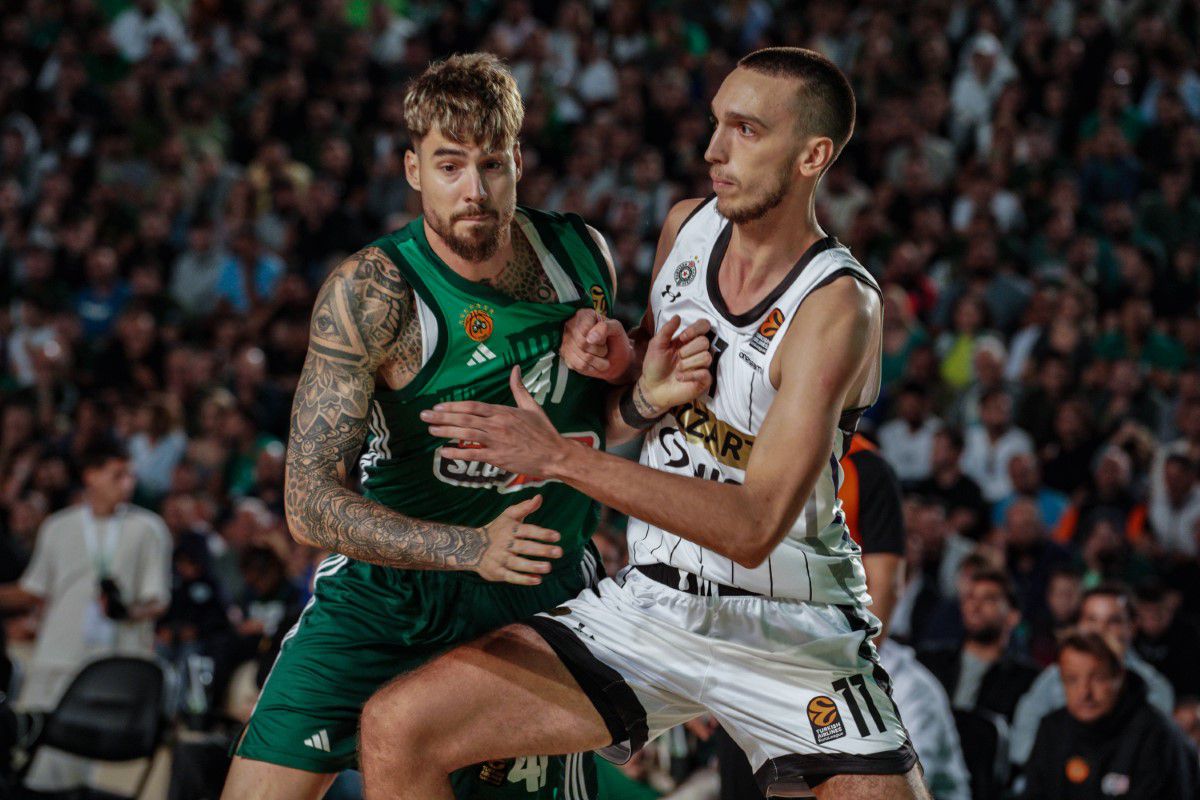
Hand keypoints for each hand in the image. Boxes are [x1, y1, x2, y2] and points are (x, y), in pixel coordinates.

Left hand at [421, 367, 572, 478]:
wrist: (554, 455)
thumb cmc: (544, 431)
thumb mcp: (531, 406)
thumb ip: (519, 388)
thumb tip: (515, 368)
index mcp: (503, 411)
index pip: (473, 406)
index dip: (453, 406)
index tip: (438, 406)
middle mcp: (497, 425)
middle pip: (464, 418)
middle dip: (442, 417)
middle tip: (424, 416)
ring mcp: (497, 441)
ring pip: (466, 434)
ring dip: (446, 432)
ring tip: (430, 430)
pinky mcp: (498, 458)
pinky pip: (473, 454)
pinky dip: (458, 453)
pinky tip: (444, 452)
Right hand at [475, 494, 563, 584]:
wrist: (471, 546)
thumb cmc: (497, 530)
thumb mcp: (508, 516)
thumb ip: (525, 508)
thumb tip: (539, 497)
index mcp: (510, 530)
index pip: (528, 530)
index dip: (542, 533)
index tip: (557, 536)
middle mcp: (505, 544)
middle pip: (525, 547)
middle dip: (542, 550)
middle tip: (559, 552)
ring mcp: (500, 559)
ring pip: (518, 563)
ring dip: (533, 566)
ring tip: (548, 567)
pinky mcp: (496, 572)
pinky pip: (511, 576)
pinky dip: (523, 579)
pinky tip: (537, 580)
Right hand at [559, 308, 634, 383]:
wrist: (615, 358)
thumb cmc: (615, 340)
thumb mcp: (616, 328)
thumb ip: (605, 327)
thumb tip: (590, 338)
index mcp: (583, 315)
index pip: (585, 329)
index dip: (599, 338)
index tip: (605, 338)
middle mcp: (571, 326)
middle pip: (582, 344)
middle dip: (600, 350)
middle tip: (604, 348)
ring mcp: (566, 342)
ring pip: (582, 356)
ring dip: (598, 360)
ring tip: (601, 356)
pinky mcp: (566, 357)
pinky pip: (579, 366)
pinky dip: (592, 367)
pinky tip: (595, 363)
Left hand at [638, 315, 712, 411]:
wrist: (652, 388)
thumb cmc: (654, 366)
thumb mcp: (656, 345)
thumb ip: (667, 330)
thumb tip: (677, 316)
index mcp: (688, 340)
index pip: (703, 326)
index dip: (696, 330)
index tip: (682, 338)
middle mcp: (697, 351)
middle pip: (705, 342)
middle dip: (688, 350)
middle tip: (677, 358)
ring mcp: (702, 365)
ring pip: (706, 357)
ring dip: (688, 364)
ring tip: (677, 370)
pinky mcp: (704, 380)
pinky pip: (705, 373)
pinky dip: (690, 375)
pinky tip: (680, 378)